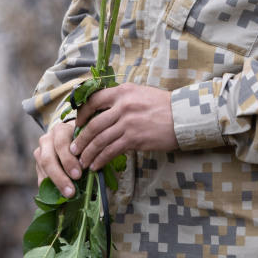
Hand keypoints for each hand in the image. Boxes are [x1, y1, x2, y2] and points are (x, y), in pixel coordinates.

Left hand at [35, 83, 176, 197]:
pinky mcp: (135, 138)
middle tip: (73, 149)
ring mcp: (128, 122)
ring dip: (88, 152)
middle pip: (94, 124)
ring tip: (82, 162)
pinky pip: (112, 150)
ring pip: (100, 140)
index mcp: (123, 91)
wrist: (184, 117)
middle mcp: (123, 105)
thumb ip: (122, 100)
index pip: (94, 100)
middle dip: (81, 139)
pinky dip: (101, 159)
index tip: (77, 124)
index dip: (82, 113)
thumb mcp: (141, 94)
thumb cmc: (164, 106)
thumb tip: (104, 112)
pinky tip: (96, 165)